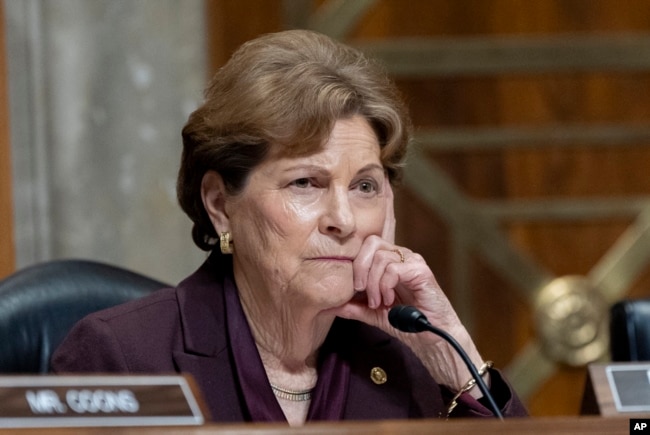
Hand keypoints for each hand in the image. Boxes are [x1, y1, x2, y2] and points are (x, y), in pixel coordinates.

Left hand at [333, 179, 485, 391]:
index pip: (364, 246)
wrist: (432, 340)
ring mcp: (411, 261)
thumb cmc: (407, 324)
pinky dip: (385, 284)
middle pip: (370, 243)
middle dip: (359, 268)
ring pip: (380, 256)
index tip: (351, 288)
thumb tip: (329, 303)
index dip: (353, 262)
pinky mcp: (421, 270)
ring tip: (376, 301)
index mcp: (388, 262)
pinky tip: (388, 300)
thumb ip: (353, 307)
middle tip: (360, 291)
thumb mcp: (373, 315)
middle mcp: (400, 257)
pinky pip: (394, 268)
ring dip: (372, 282)